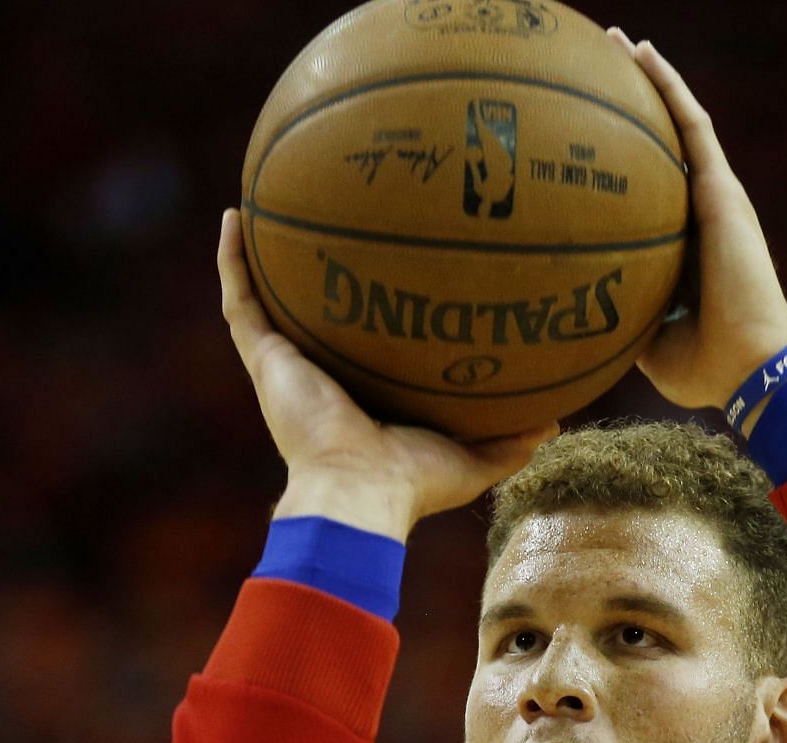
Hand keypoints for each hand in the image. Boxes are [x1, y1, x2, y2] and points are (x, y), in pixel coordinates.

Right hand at [218, 208, 556, 540]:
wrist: (359, 494)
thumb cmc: (411, 485)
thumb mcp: (474, 460)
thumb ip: (510, 440)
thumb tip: (554, 422)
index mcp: (360, 396)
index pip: (360, 347)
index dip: (369, 314)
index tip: (389, 273)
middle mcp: (319, 376)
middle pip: (311, 317)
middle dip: (316, 277)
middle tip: (333, 224)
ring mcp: (285, 366)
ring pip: (265, 300)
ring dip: (261, 257)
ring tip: (265, 204)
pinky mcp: (265, 360)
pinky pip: (240, 301)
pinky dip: (231, 260)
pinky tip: (233, 216)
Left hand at [608, 29, 786, 410]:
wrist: (751, 365)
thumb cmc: (707, 367)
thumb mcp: (649, 344)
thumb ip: (623, 319)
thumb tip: (579, 318)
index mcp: (688, 245)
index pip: (654, 190)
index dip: (626, 160)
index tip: (588, 141)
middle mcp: (704, 211)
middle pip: (665, 145)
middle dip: (634, 105)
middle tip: (598, 70)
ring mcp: (716, 195)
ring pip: (679, 121)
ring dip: (650, 78)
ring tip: (617, 42)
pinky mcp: (722, 189)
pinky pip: (691, 125)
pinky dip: (668, 86)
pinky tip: (642, 53)